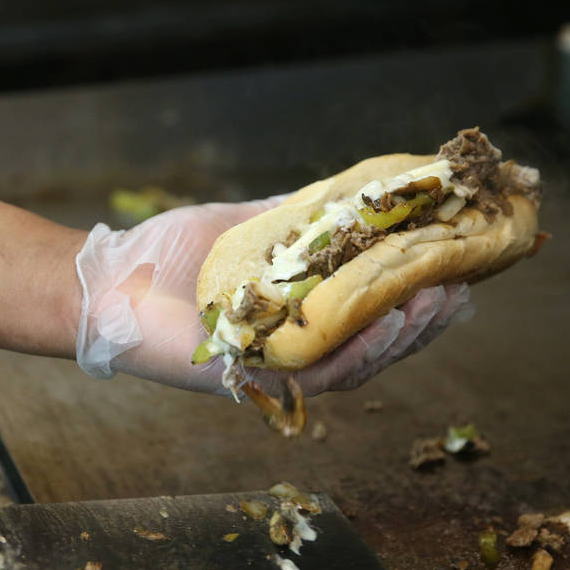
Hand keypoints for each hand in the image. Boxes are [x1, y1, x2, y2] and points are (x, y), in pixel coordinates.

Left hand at [75, 198, 472, 396]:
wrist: (110, 279)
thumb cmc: (171, 255)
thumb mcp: (246, 228)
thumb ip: (296, 219)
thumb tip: (353, 190)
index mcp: (297, 317)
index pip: (370, 314)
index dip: (416, 297)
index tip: (455, 270)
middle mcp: (294, 348)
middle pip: (375, 344)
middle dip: (423, 320)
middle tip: (458, 291)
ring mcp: (275, 368)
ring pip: (356, 363)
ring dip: (403, 336)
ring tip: (435, 304)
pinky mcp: (253, 379)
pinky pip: (316, 374)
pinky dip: (356, 351)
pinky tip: (386, 323)